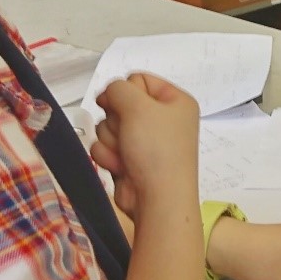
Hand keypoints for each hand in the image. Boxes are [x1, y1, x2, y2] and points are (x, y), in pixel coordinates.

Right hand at [90, 73, 199, 215]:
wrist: (158, 200)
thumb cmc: (156, 149)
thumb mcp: (138, 107)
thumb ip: (118, 89)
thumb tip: (109, 94)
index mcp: (174, 101)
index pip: (138, 79)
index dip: (124, 91)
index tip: (119, 102)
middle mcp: (161, 119)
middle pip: (120, 104)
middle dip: (116, 120)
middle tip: (127, 133)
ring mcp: (144, 141)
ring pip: (108, 125)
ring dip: (111, 140)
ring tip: (126, 154)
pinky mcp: (130, 160)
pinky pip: (106, 147)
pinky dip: (109, 157)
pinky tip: (121, 167)